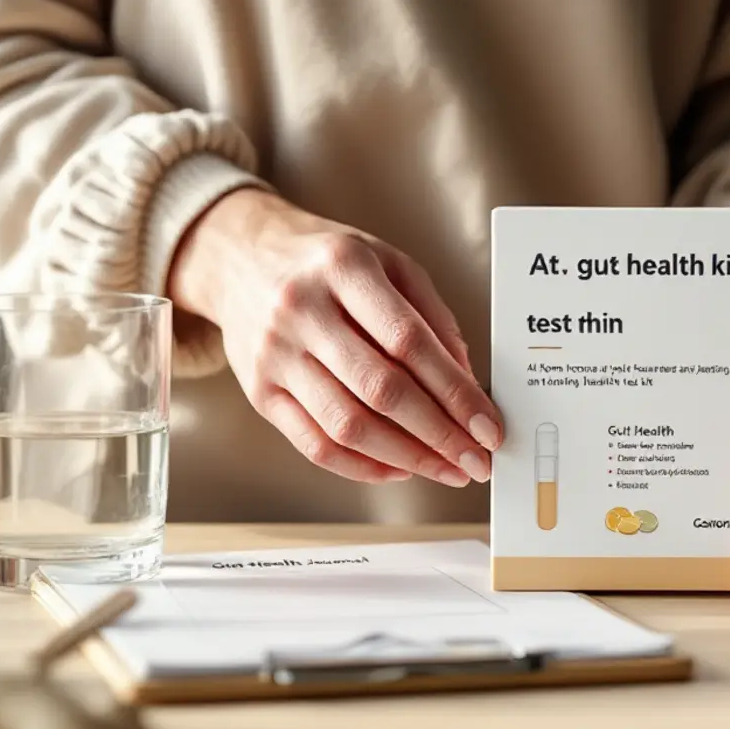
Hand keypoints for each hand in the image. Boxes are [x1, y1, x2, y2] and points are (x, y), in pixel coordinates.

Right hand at [168, 188, 500, 486]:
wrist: (240, 259)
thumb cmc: (326, 264)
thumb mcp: (386, 262)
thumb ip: (431, 317)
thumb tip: (466, 384)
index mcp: (344, 267)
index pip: (409, 342)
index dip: (456, 392)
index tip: (489, 427)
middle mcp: (303, 309)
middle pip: (381, 390)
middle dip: (439, 436)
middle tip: (476, 462)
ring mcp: (275, 355)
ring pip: (348, 426)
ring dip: (407, 458)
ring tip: (445, 469)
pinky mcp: (259, 392)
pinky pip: (315, 445)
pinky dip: (363, 467)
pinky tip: (398, 468)